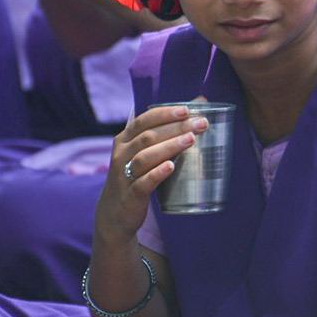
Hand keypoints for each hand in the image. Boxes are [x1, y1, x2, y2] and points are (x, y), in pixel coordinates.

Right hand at [95, 103, 208, 241]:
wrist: (115, 214)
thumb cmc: (137, 176)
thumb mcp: (146, 151)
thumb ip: (169, 129)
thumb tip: (201, 102)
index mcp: (125, 140)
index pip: (144, 120)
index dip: (165, 114)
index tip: (187, 109)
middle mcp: (121, 154)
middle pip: (148, 136)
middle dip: (176, 128)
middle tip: (201, 124)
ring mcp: (124, 175)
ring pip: (145, 157)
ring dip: (169, 147)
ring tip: (191, 140)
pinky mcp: (130, 195)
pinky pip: (143, 182)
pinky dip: (157, 173)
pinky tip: (171, 167)